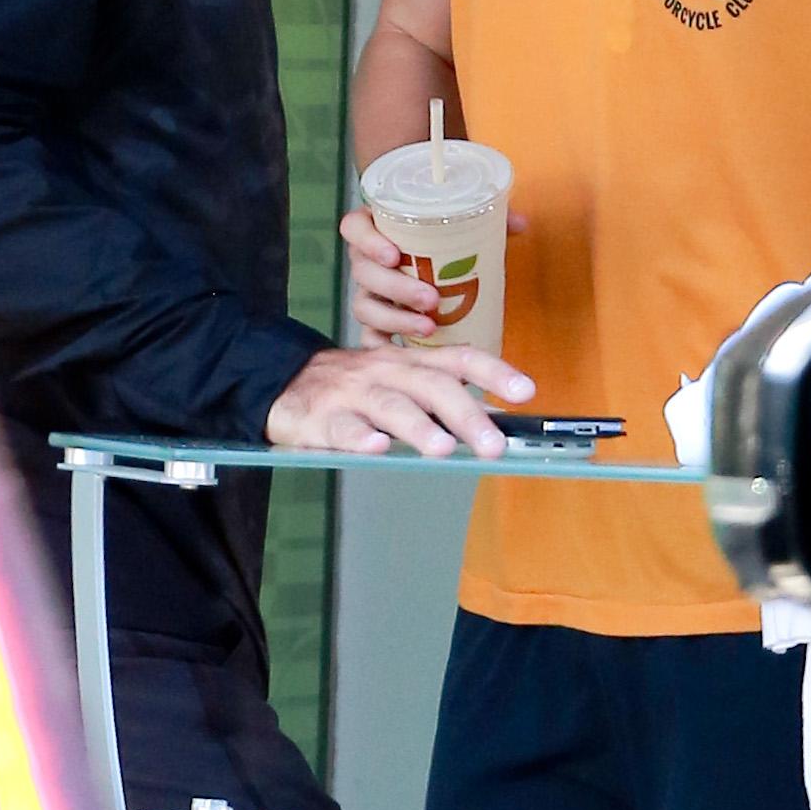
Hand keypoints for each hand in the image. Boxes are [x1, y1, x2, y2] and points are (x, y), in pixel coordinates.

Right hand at [266, 342, 535, 458]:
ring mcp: (353, 394)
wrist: (283, 380)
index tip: (526, 392)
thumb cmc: (355, 387)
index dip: (493, 373)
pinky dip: (359, 439)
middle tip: (494, 445)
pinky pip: (342, 428)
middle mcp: (386, 372)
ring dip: (418, 427)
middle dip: (466, 414)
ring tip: (443, 449)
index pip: (458, 360)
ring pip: (390, 406)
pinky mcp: (321, 418)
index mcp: (410, 363)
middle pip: (431, 386)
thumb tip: (494, 424)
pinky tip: (377, 448)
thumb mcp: (400, 381)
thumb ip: (442, 399)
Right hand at [342, 204, 526, 341]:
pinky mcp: (374, 324)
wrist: (431, 273)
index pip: (354, 228)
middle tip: (430, 298)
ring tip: (430, 326)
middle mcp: (367, 262)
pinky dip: (384, 347)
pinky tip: (405, 354)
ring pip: (365, 306)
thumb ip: (487, 220)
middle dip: (395, 287)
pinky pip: (369, 338)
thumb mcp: (461, 229)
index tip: (393, 254)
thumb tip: (521, 222)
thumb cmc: (442, 246)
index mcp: (378, 231)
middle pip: (362, 271)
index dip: (368, 241)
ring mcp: (369, 294)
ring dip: (396, 318)